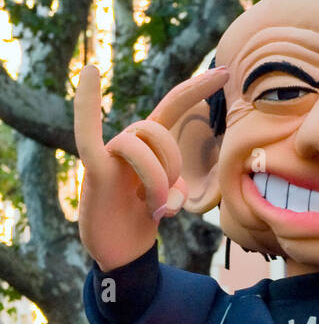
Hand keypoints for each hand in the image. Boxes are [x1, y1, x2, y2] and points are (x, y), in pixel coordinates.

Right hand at [74, 63, 227, 270]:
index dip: (196, 88)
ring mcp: (110, 155)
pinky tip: (92, 72)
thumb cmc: (142, 221)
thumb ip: (176, 188)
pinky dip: (87, 105)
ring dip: (156, 182)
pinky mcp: (95, 170)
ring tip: (152, 209)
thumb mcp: (168, 201)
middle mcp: (128, 142)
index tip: (226, 71)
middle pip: (158, 131)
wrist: (121, 252)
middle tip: (165, 202)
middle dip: (172, 165)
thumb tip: (174, 196)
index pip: (172, 106)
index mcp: (149, 145)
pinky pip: (88, 134)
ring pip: (140, 144)